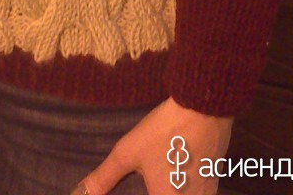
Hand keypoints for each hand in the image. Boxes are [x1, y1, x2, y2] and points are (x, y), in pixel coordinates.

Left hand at [69, 97, 233, 194]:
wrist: (205, 107)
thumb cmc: (164, 131)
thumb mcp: (128, 153)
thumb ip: (103, 178)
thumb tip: (77, 193)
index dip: (147, 194)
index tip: (144, 187)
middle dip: (156, 189)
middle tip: (150, 179)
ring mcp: (206, 193)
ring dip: (173, 189)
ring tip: (163, 176)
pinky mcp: (215, 180)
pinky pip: (199, 192)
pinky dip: (186, 186)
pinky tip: (179, 173)